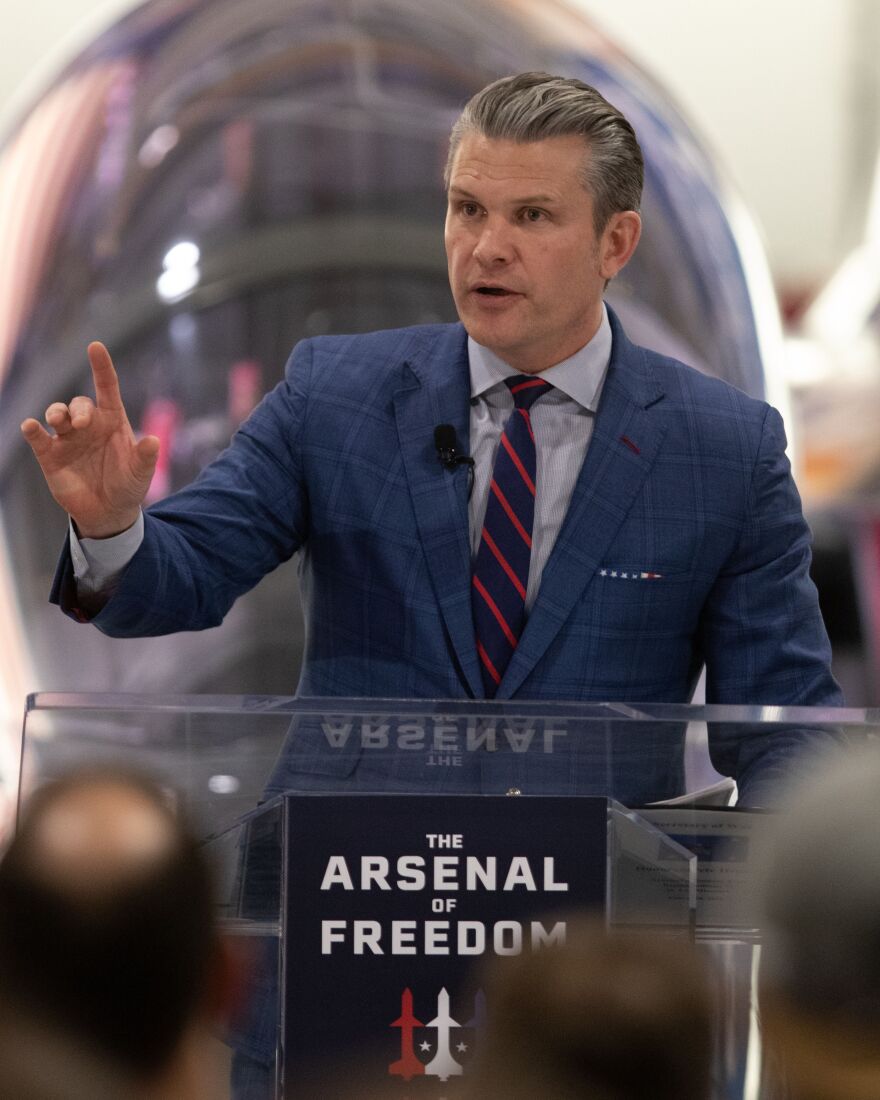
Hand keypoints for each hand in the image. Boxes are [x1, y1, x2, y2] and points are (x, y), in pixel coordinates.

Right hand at [20, 342, 159, 537]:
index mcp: (112, 421)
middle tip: (81, 424)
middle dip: (78, 409)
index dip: (101, 367)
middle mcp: (88, 425)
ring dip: (55, 413)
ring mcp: (67, 439)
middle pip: (79, 404)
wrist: (109, 512)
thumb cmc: (128, 486)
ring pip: (56, 414)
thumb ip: (146, 457)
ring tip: (58, 420)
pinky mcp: (50, 456)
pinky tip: (30, 427)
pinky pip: (38, 438)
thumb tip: (153, 441)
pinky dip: (32, 430)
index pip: (107, 387)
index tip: (95, 347)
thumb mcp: (141, 473)